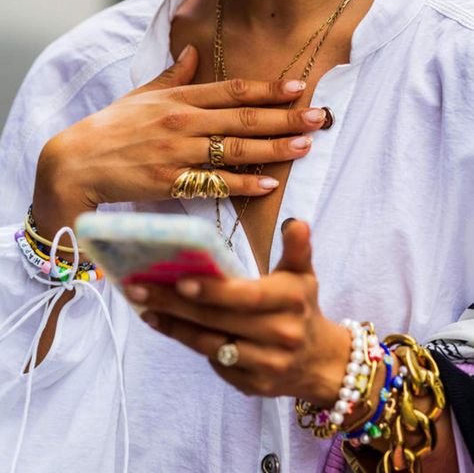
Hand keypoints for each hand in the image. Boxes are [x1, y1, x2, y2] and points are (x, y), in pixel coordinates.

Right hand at [33, 46, 326, 236]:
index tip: (298, 86)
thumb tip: (193, 52)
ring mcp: (179, 153)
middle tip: (318, 116)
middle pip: (243, 119)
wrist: (78, 161)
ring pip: (235, 150)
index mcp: (179, 98)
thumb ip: (173, 76)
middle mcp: (183, 122)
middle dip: (284, 117)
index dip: (267, 88)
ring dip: (274, 149)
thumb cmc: (111, 127)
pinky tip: (269, 185)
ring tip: (305, 146)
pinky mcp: (171, 182)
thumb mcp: (142, 95)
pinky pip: (214, 184)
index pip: (231, 89)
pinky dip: (243, 185)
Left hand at [124, 220, 350, 405]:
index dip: (213, 291)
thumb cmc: (302, 308)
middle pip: (218, 320)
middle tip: (139, 288)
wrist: (322, 361)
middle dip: (175, 305)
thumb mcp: (303, 275)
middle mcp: (281, 335)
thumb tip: (295, 221)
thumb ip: (297, 248)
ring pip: (211, 345)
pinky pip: (215, 364)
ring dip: (174, 326)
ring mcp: (267, 364)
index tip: (179, 280)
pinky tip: (167, 327)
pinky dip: (190, 344)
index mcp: (290, 301)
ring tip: (144, 309)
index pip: (246, 297)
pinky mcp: (254, 386)